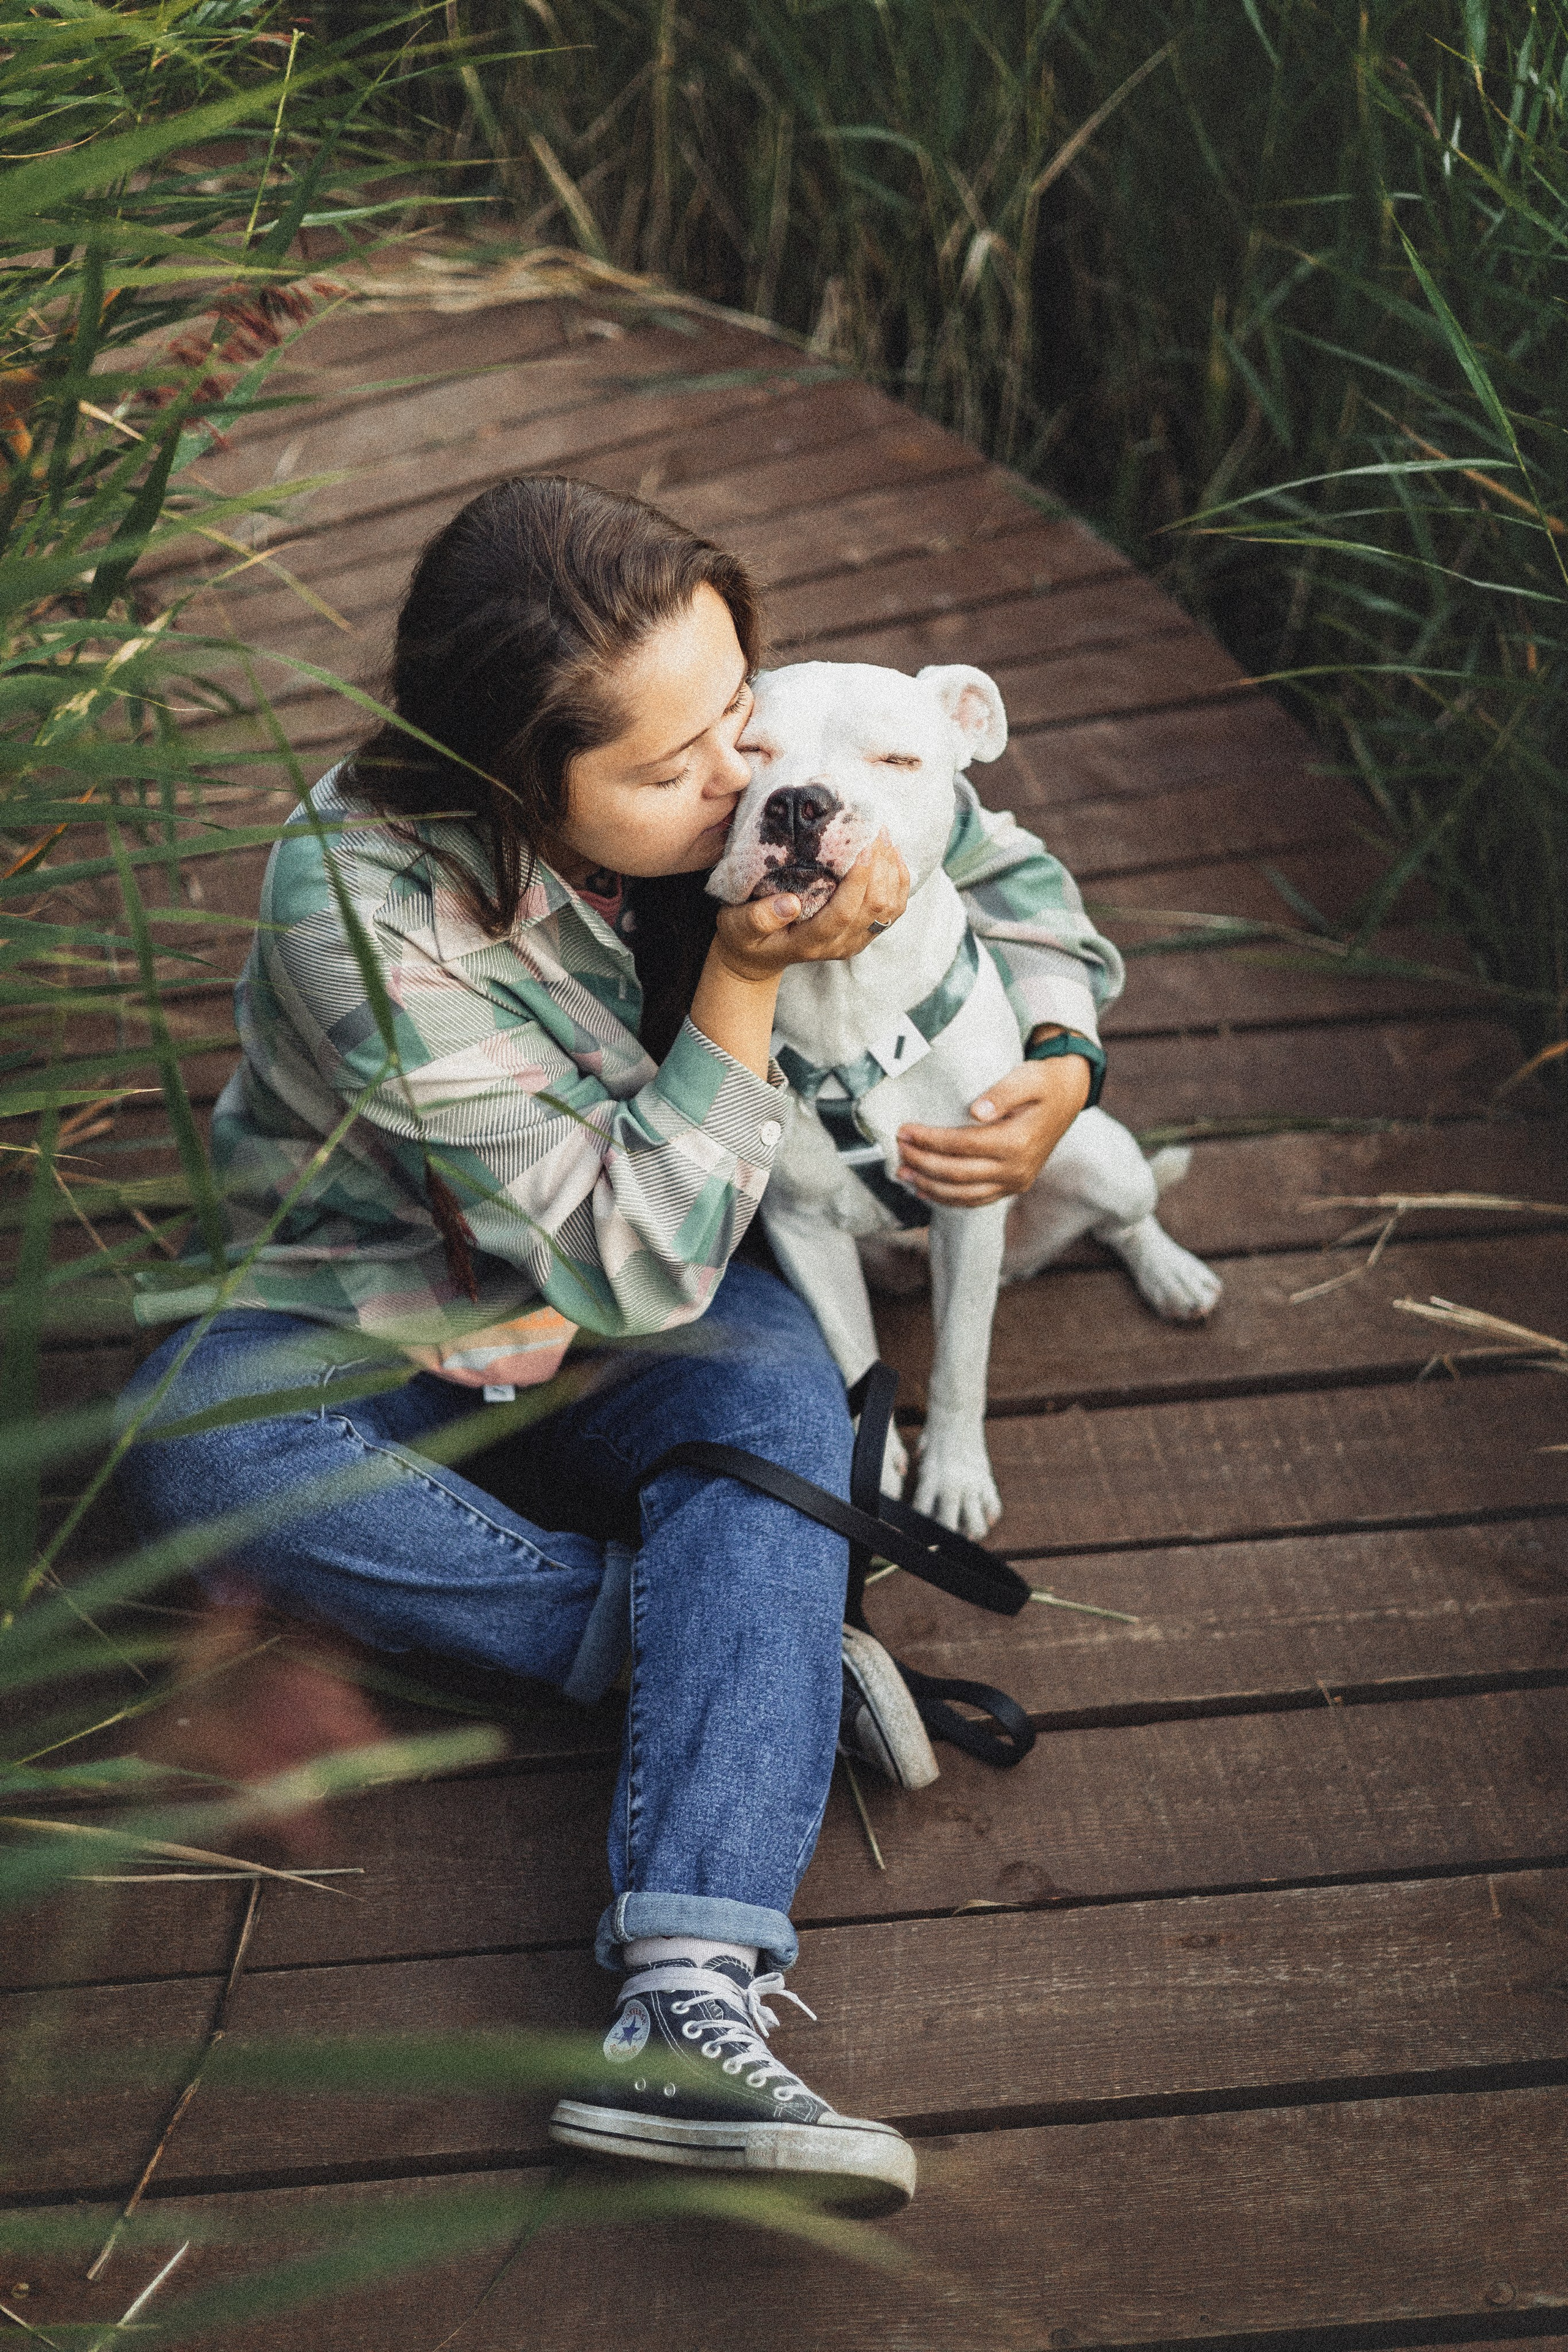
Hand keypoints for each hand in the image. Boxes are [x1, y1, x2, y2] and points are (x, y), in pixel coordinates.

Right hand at [709, 832, 909, 982]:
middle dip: (880, 865)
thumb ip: (758, 919)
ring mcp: (854, 940)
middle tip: (875, 828)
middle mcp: (839, 945)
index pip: (845, 912)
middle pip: (875, 907)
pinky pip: (892, 908)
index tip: (863, 845)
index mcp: (810, 942)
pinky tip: (890, 854)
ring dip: (892, 869)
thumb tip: (790, 903)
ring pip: (890, 907)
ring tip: (884, 834)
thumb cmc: (744, 936)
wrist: (757, 957)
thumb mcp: (737, 927)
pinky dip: (898, 880)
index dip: (859, 880)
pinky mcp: (862, 932)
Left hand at [896, 1041, 1091, 1205]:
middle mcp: (1017, 1169)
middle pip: (958, 1173)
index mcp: (1018, 1141)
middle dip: (922, 1164)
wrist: (1068, 1096)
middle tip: (898, 1151)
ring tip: (903, 1174)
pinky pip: (976, 1200)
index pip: (963, 1145)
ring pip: (964, 1194)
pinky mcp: (1013, 1187)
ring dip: (929, 1186)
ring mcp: (1016, 1182)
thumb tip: (976, 1111)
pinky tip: (926, 1191)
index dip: (930, 1141)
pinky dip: (948, 1199)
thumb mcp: (1027, 1078)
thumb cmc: (1042, 1083)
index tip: (904, 1131)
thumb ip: (1002, 1093)